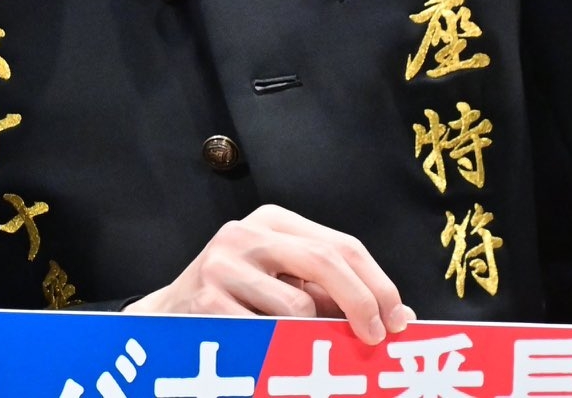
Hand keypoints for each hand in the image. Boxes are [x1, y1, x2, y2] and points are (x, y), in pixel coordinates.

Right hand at [125, 204, 413, 343]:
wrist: (170, 321)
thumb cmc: (241, 303)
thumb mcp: (286, 285)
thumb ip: (336, 294)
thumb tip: (401, 314)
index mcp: (271, 221)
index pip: (341, 245)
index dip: (378, 284)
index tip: (397, 320)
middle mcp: (245, 233)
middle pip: (325, 261)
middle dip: (362, 303)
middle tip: (377, 339)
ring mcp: (222, 264)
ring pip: (298, 307)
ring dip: (308, 336)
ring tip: (294, 344)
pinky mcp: (207, 299)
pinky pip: (266, 334)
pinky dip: (278, 350)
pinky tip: (266, 351)